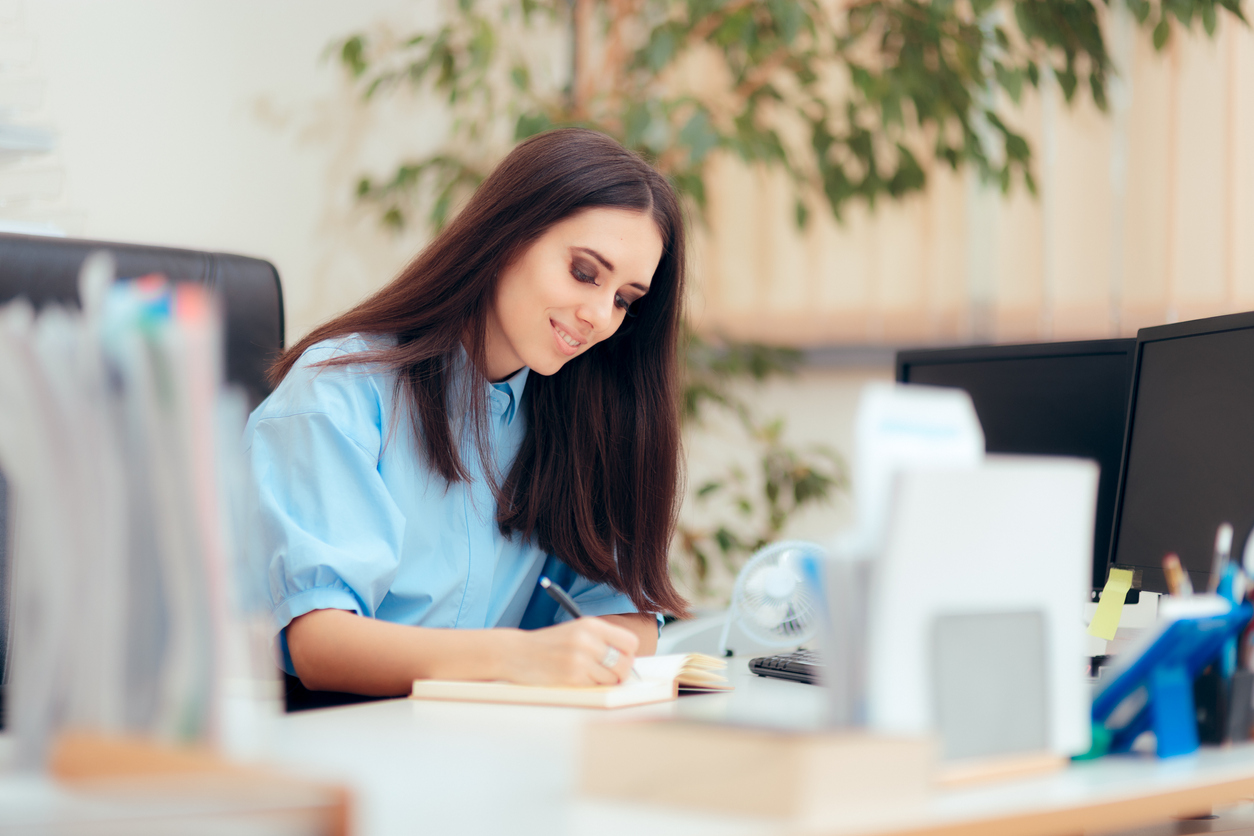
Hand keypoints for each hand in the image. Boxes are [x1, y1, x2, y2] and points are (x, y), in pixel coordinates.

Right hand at [502, 617, 639, 686]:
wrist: (517, 653)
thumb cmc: (550, 644)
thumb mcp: (577, 631)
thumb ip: (602, 640)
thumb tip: (629, 659)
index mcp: (591, 625)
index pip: (629, 642)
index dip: (628, 654)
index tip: (621, 658)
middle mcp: (587, 640)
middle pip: (625, 663)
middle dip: (621, 672)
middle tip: (611, 673)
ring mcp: (579, 659)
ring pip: (612, 679)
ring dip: (604, 681)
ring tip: (588, 674)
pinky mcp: (572, 678)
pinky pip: (596, 687)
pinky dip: (590, 686)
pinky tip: (576, 678)